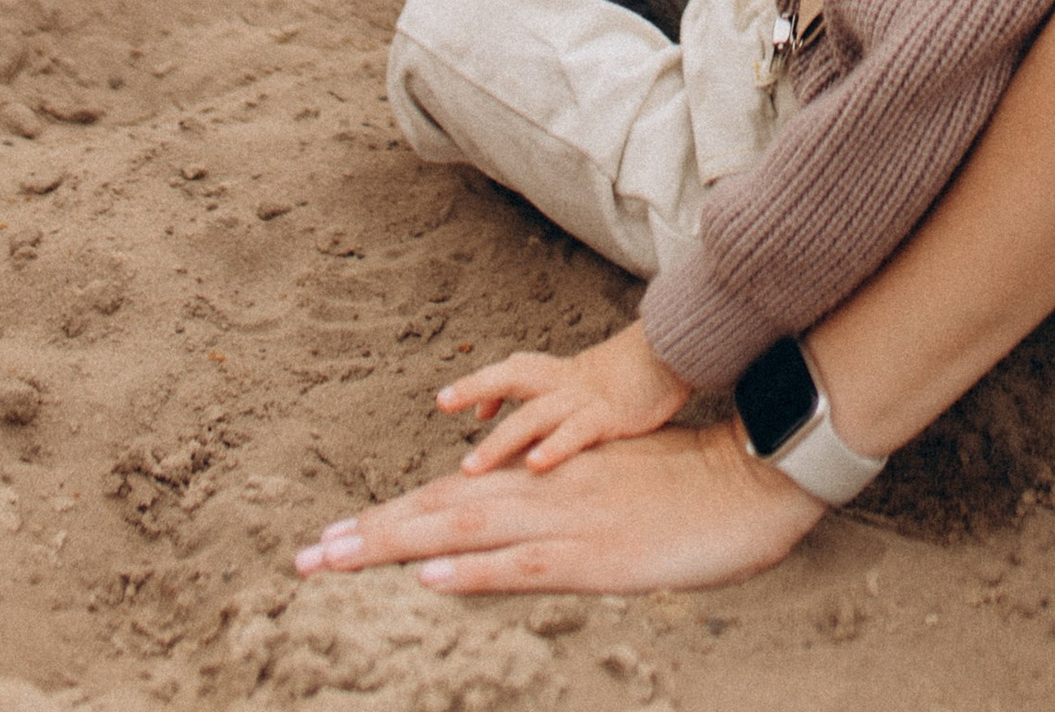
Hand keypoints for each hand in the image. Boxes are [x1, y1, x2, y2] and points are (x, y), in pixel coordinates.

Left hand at [294, 419, 824, 595]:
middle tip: (304, 555)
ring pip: (465, 527)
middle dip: (369, 533)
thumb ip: (560, 510)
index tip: (332, 539)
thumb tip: (515, 538)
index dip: (389, 518)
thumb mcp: (612, 496)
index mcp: (545, 481)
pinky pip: (524, 563)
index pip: (450, 498)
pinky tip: (430, 574)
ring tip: (336, 558)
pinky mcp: (595, 552)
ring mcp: (567, 520)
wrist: (750, 480)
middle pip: (440, 509)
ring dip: (395, 543)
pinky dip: (474, 569)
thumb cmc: (688, 491)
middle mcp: (543, 492)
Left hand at [434, 318, 691, 473]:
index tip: (447, 402)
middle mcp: (568, 382)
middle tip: (442, 401)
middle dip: (477, 386)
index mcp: (562, 376)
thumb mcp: (593, 396)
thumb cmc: (634, 386)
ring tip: (470, 466)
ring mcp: (588, 398)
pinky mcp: (612, 415)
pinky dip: (554, 447)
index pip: (513, 372)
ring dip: (501, 439)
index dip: (480, 384)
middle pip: (514, 376)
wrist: (684, 361)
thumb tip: (522, 450)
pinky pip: (578, 431)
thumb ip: (557, 418)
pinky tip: (533, 466)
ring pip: (536, 413)